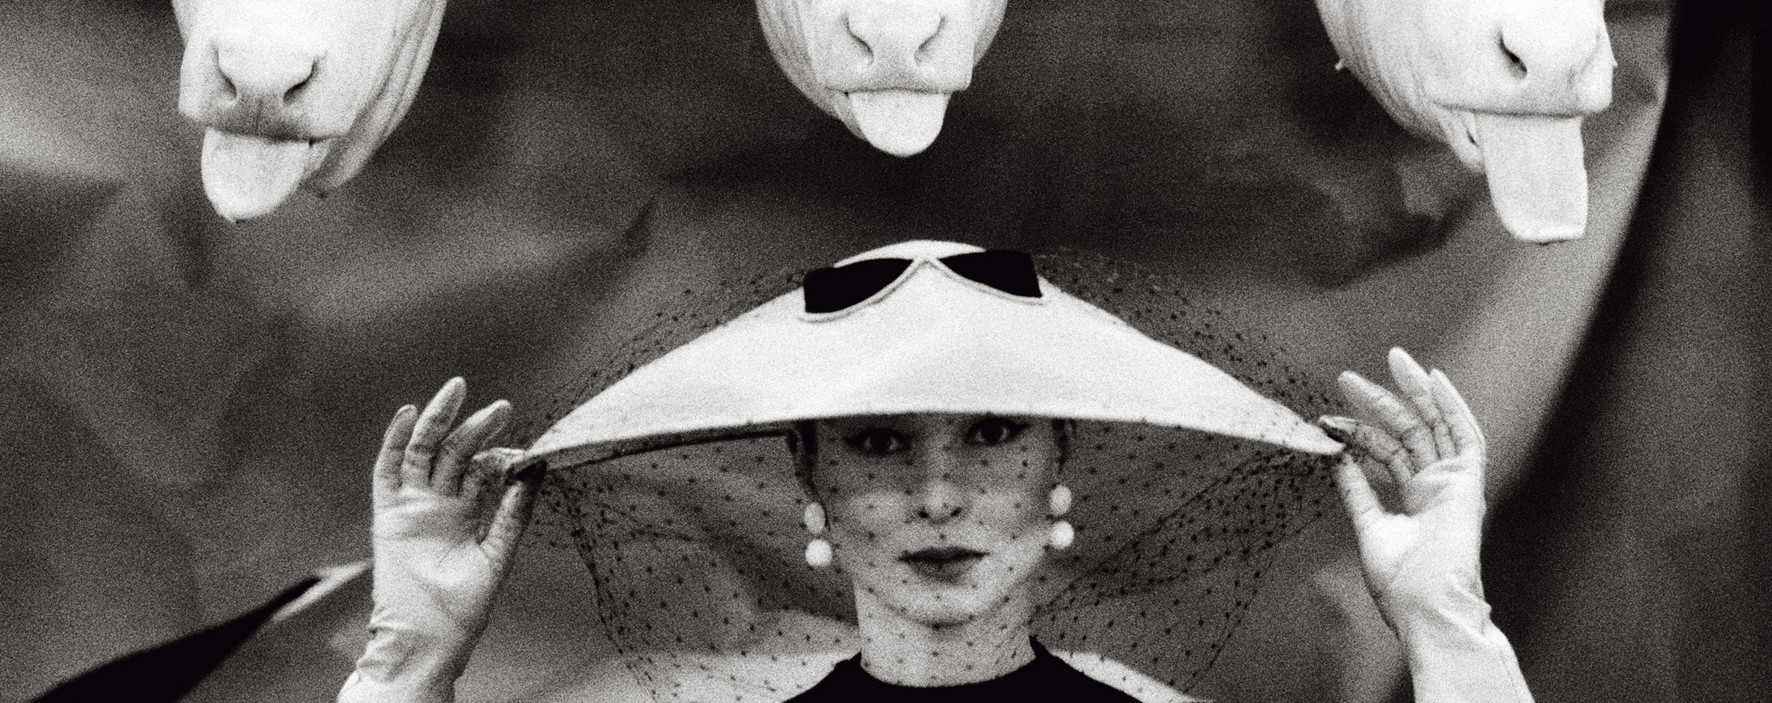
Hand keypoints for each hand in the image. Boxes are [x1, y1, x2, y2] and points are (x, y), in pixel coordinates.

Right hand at [369, 378, 539, 650]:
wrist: (430, 635)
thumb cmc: (465, 604)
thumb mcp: (499, 552)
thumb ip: (516, 511)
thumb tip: (538, 468)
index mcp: (466, 511)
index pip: (482, 469)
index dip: (501, 454)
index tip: (525, 449)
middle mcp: (438, 503)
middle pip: (455, 452)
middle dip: (476, 427)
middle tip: (503, 407)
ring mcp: (413, 505)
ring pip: (424, 452)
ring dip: (438, 420)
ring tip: (456, 390)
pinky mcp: (389, 513)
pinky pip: (388, 470)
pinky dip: (395, 441)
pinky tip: (409, 414)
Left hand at [1319, 348, 1488, 627]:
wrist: (1425, 608)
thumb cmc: (1400, 584)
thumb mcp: (1368, 528)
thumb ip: (1357, 492)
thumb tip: (1337, 457)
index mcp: (1415, 500)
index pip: (1385, 452)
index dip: (1357, 431)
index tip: (1326, 418)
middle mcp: (1436, 487)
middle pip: (1408, 431)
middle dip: (1381, 400)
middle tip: (1347, 377)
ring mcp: (1453, 483)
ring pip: (1433, 425)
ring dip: (1414, 391)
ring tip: (1393, 358)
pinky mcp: (1467, 483)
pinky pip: (1465, 436)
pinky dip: (1452, 405)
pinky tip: (1433, 378)